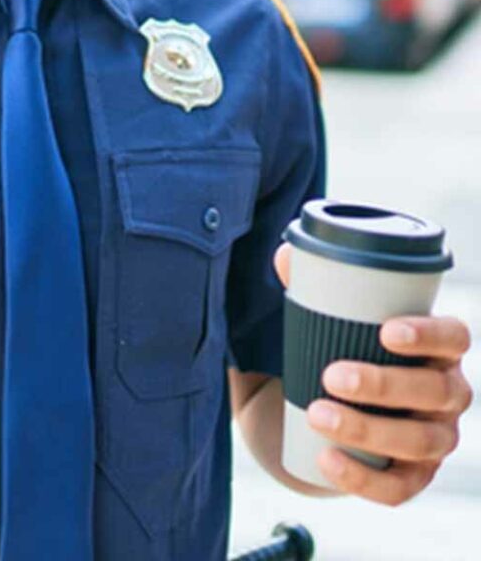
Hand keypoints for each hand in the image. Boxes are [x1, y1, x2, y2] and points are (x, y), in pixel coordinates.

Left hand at [274, 243, 473, 504]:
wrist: (314, 416)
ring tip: (317, 414)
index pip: (455, 337)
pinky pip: (399, 489)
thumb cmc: (329, 354)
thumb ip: (308, 288)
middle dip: (385, 384)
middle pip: (438, 391)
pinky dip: (364, 479)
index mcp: (434, 349)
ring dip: (369, 429)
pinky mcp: (410, 478)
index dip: (431, 334)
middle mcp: (446, 394)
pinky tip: (326, 462)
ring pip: (420, 441)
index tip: (386, 331)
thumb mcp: (320, 322)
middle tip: (332, 374)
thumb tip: (287, 252)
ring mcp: (433, 439)